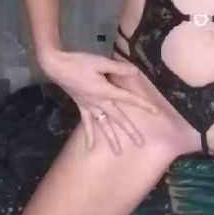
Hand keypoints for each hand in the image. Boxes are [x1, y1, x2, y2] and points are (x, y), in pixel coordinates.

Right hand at [40, 49, 159, 153]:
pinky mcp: (81, 106)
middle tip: (141, 143)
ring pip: (103, 125)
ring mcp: (90, 107)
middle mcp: (99, 103)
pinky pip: (87, 124)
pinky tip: (90, 147)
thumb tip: (136, 71)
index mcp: (105, 91)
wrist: (57, 67)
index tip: (156, 112)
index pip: (128, 99)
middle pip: (118, 118)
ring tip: (118, 152)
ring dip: (111, 139)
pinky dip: (89, 135)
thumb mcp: (100, 62)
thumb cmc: (79, 62)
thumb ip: (119, 68)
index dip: (143, 104)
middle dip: (130, 131)